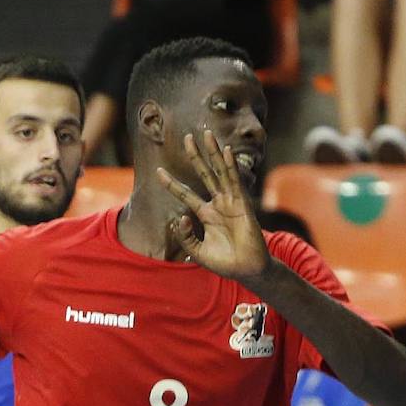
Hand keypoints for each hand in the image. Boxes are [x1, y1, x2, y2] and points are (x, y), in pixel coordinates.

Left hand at [157, 130, 268, 283]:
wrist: (247, 270)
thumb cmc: (225, 263)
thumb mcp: (198, 252)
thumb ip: (186, 237)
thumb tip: (180, 218)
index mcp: (206, 214)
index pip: (186, 194)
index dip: (172, 183)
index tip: (158, 171)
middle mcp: (218, 204)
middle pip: (204, 174)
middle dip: (196, 155)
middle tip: (187, 136)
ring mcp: (231, 202)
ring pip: (220, 172)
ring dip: (213, 153)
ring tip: (206, 134)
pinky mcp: (242, 205)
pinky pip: (235, 182)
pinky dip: (231, 167)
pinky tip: (226, 152)